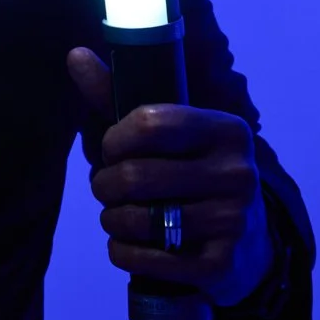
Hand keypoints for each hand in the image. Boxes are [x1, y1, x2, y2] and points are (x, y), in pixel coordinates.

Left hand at [68, 47, 273, 306]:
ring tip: (119, 214)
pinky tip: (129, 243)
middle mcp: (238, 173)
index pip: (148, 122)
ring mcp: (234, 221)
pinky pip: (145, 259)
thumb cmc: (188, 171)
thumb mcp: (163, 132)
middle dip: (104, 184)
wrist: (244, 239)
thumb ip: (115, 94)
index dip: (114, 139)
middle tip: (108, 188)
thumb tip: (76, 54)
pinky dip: (123, 251)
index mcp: (226, 130)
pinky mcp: (222, 265)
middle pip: (133, 175)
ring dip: (112, 219)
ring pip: (135, 219)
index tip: (112, 149)